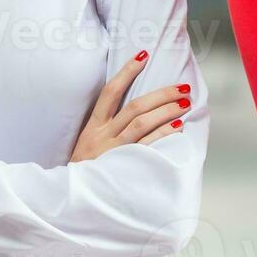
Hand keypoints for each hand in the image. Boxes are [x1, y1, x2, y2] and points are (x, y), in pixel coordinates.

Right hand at [70, 50, 190, 162]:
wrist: (72, 201)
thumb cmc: (85, 172)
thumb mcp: (88, 145)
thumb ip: (106, 129)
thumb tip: (136, 111)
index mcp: (93, 127)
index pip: (110, 92)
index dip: (127, 72)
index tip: (143, 55)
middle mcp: (103, 136)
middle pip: (135, 106)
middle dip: (161, 94)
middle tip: (182, 87)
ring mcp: (114, 151)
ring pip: (142, 123)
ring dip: (166, 111)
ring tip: (184, 103)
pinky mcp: (124, 166)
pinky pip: (147, 146)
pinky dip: (163, 135)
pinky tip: (178, 127)